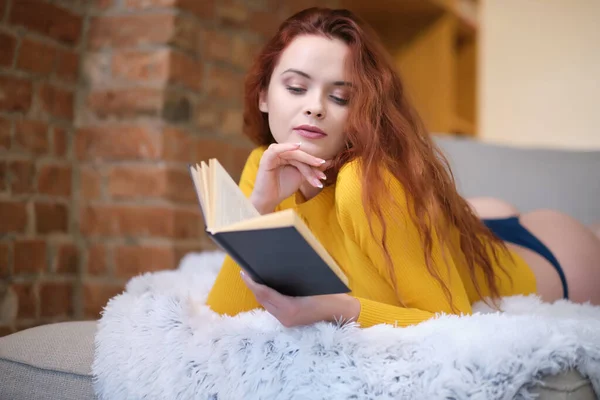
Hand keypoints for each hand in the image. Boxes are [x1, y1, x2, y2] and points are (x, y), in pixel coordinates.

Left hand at [240, 270, 360, 327]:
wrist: (343, 313)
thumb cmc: (331, 295)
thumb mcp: (314, 282)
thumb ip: (294, 277)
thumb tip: (277, 264)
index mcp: (290, 308)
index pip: (264, 293)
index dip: (252, 283)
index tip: (244, 272)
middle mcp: (285, 317)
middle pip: (262, 300)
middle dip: (253, 286)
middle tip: (246, 271)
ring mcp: (287, 321)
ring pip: (266, 305)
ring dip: (259, 292)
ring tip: (253, 277)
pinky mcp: (289, 321)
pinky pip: (272, 308)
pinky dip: (267, 297)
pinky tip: (266, 287)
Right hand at [250, 142, 330, 213]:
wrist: (270, 200)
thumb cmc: (283, 188)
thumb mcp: (301, 176)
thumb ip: (311, 169)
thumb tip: (328, 162)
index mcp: (287, 155)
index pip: (303, 157)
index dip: (314, 165)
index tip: (323, 176)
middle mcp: (280, 153)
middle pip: (299, 155)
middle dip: (312, 165)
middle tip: (321, 175)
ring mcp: (273, 154)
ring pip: (293, 154)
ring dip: (305, 163)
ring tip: (315, 173)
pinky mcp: (266, 157)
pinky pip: (276, 150)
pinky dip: (287, 147)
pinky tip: (297, 146)